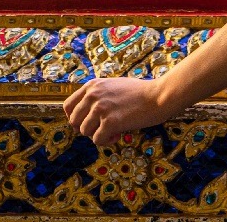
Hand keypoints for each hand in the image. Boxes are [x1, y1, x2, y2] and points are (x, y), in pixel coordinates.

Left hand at [63, 76, 177, 146]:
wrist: (158, 95)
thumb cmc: (140, 92)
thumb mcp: (113, 86)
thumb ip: (98, 95)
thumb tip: (85, 114)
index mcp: (92, 86)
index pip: (68, 106)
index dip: (75, 118)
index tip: (86, 122)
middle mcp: (93, 95)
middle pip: (74, 121)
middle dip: (86, 128)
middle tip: (101, 128)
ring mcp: (101, 108)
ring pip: (84, 131)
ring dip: (97, 134)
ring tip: (113, 130)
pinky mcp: (110, 122)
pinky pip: (97, 140)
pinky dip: (106, 141)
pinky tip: (118, 135)